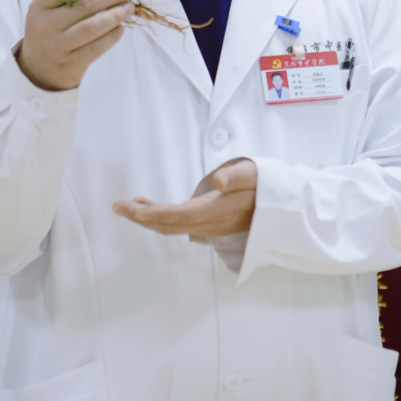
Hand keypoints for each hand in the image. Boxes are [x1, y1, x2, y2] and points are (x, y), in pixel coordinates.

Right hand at [17, 0, 140, 91]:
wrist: (37, 70)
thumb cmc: (49, 33)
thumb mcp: (48, 11)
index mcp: (40, 6)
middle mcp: (47, 25)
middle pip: (86, 5)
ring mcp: (59, 46)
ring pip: (93, 26)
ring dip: (115, 15)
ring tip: (130, 7)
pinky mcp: (71, 64)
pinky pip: (97, 47)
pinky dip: (112, 36)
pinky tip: (121, 28)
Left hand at [113, 158, 257, 237]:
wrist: (283, 203)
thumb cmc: (267, 183)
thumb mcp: (254, 174)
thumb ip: (236, 177)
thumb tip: (217, 181)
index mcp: (217, 211)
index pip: (177, 216)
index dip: (152, 214)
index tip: (130, 207)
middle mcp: (210, 222)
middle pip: (169, 225)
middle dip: (141, 218)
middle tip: (117, 207)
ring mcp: (208, 225)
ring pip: (171, 226)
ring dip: (147, 218)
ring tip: (125, 207)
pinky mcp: (208, 221)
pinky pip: (178, 223)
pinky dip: (158, 216)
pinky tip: (146, 205)